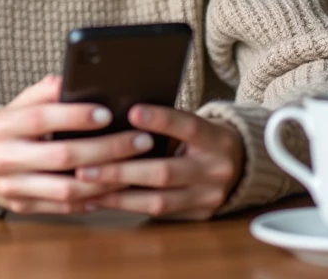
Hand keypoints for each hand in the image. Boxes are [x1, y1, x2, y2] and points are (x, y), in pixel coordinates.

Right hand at [0, 75, 156, 213]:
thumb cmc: (8, 128)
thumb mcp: (18, 104)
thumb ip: (44, 92)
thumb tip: (74, 79)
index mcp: (3, 126)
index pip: (41, 118)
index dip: (75, 116)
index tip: (108, 112)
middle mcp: (4, 158)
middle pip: (61, 156)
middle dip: (106, 149)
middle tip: (141, 140)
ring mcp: (12, 187)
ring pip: (67, 189)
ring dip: (107, 180)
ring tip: (137, 166)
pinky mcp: (21, 207)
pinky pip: (64, 207)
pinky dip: (93, 199)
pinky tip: (117, 187)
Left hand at [76, 105, 244, 219]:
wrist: (242, 166)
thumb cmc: (204, 138)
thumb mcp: (196, 124)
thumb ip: (168, 123)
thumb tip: (118, 115)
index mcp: (217, 139)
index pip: (189, 126)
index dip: (161, 120)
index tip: (131, 111)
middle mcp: (216, 170)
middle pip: (165, 172)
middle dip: (121, 170)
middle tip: (85, 167)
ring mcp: (209, 198)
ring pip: (158, 201)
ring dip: (118, 195)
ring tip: (87, 188)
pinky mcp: (199, 216)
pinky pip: (158, 216)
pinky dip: (127, 207)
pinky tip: (102, 200)